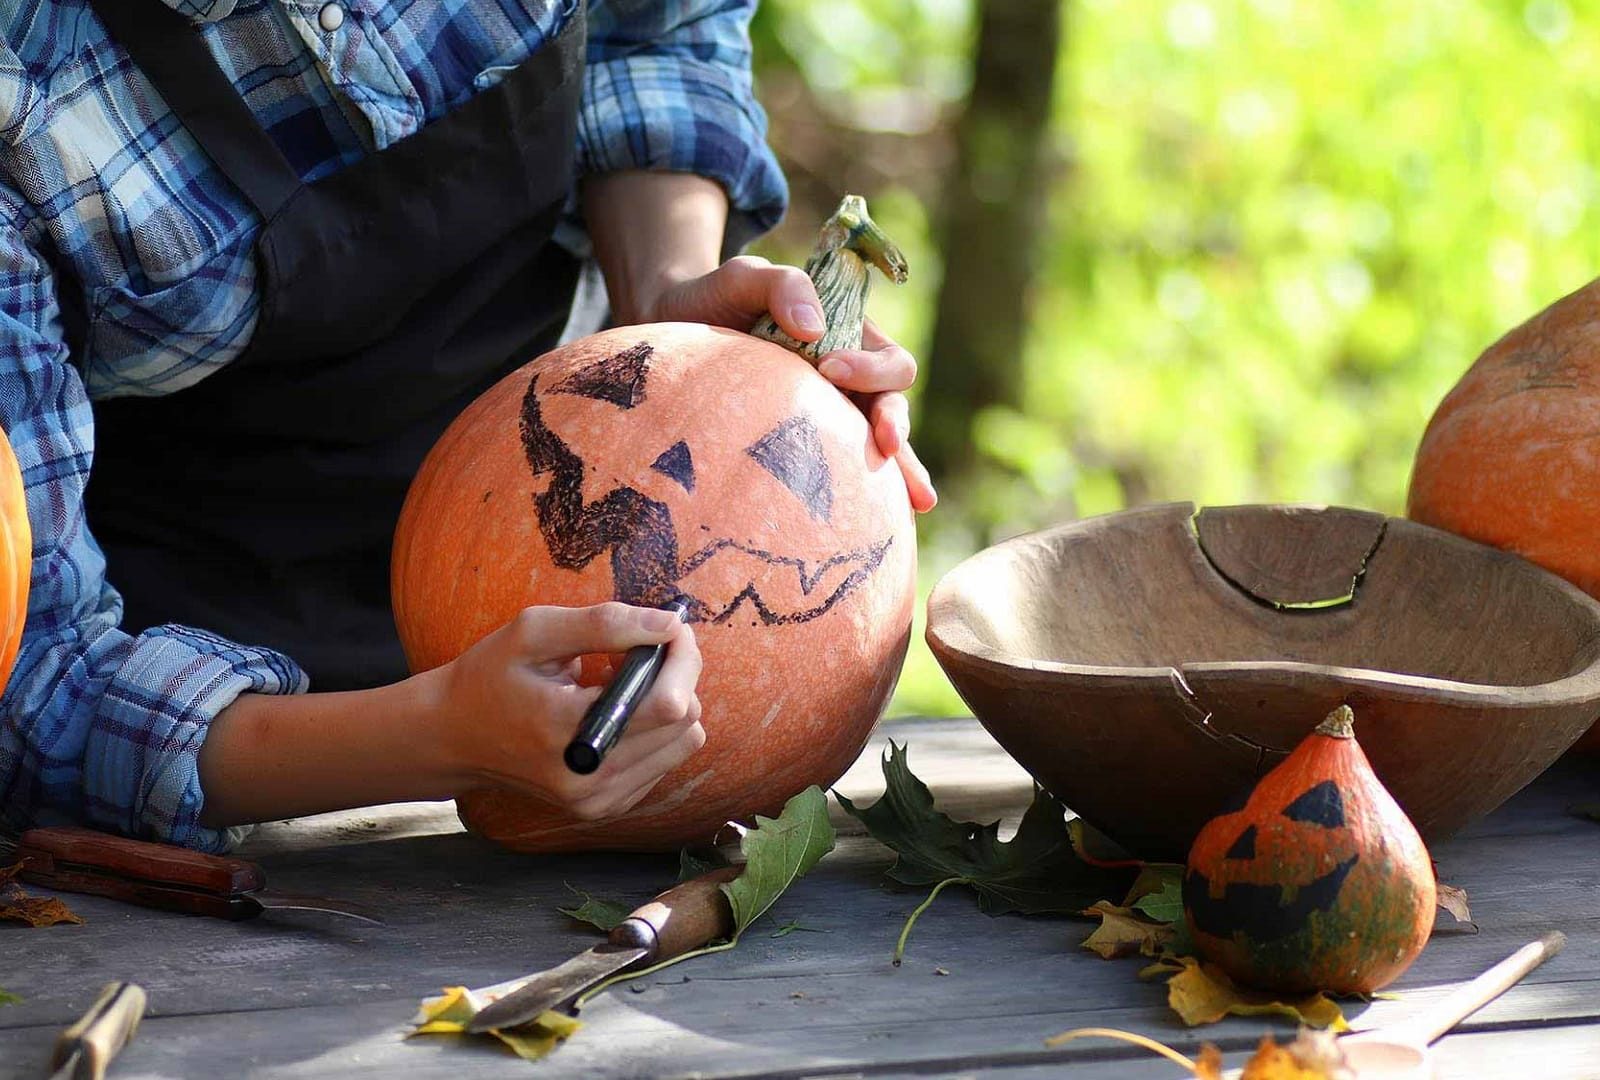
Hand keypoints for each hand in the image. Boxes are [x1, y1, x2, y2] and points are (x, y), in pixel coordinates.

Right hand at [437, 602, 704, 820]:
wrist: (455, 737)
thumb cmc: (491, 676)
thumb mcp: (534, 633)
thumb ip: (605, 624)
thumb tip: (670, 623)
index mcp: (569, 731)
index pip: (668, 703)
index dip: (681, 658)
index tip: (669, 629)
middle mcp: (589, 778)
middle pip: (684, 721)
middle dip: (677, 674)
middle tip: (644, 649)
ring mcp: (598, 800)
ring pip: (685, 740)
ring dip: (667, 702)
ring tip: (621, 684)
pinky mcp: (605, 807)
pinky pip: (666, 758)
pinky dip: (652, 729)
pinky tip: (613, 713)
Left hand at [644, 256, 937, 513]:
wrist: (673, 330)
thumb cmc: (715, 299)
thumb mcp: (744, 278)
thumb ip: (782, 285)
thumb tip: (815, 329)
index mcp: (850, 338)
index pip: (886, 358)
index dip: (868, 367)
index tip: (827, 367)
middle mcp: (849, 380)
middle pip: (892, 404)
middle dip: (894, 423)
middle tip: (885, 441)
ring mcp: (829, 415)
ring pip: (877, 446)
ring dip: (902, 471)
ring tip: (919, 501)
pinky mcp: (805, 446)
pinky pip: (843, 471)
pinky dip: (867, 495)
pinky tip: (881, 522)